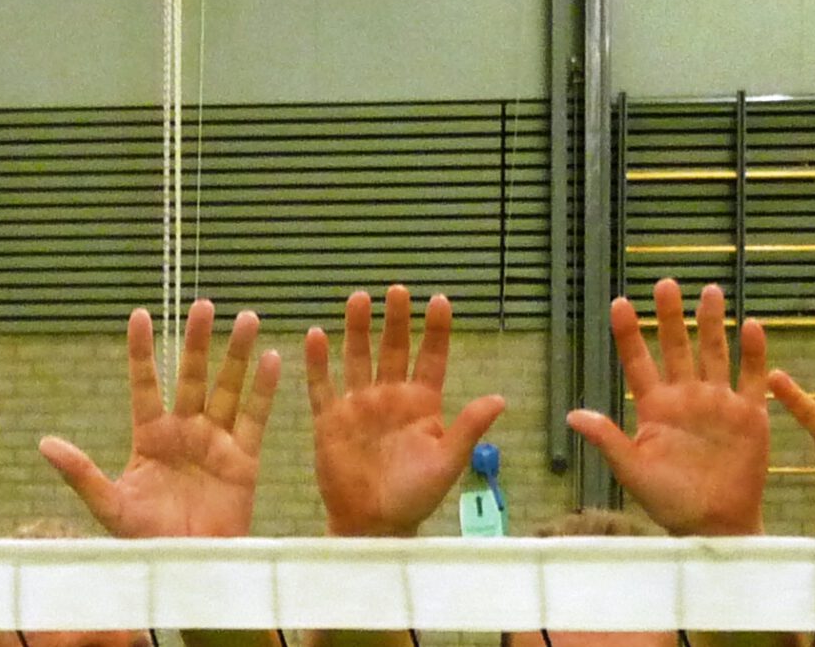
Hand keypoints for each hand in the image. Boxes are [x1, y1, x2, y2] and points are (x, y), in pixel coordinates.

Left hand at [41, 301, 277, 537]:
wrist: (188, 568)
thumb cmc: (146, 541)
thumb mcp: (109, 505)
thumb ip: (81, 473)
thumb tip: (43, 443)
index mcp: (150, 437)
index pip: (145, 384)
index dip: (142, 352)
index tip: (138, 315)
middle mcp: (184, 432)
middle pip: (192, 376)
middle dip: (197, 341)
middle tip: (204, 305)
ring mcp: (216, 443)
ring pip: (227, 389)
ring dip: (236, 355)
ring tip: (246, 317)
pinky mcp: (244, 460)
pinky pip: (254, 418)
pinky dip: (263, 389)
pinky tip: (271, 357)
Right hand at [306, 287, 504, 536]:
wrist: (373, 524)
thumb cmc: (414, 496)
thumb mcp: (447, 462)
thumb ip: (469, 428)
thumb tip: (499, 398)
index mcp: (422, 405)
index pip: (432, 358)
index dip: (436, 331)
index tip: (439, 301)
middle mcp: (390, 397)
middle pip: (394, 348)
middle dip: (396, 320)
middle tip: (397, 290)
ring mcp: (359, 406)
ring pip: (358, 357)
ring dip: (357, 329)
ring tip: (358, 299)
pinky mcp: (330, 419)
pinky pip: (322, 385)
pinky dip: (318, 362)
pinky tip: (315, 335)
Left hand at [571, 280, 767, 535]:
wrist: (713, 524)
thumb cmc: (669, 501)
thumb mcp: (632, 471)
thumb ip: (607, 440)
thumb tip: (572, 415)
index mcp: (655, 408)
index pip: (638, 362)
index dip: (629, 334)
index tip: (619, 303)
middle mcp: (686, 398)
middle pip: (677, 348)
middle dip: (672, 317)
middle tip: (666, 283)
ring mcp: (718, 403)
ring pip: (714, 353)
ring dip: (713, 324)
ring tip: (711, 292)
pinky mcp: (749, 415)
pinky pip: (751, 378)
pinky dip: (754, 353)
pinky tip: (752, 326)